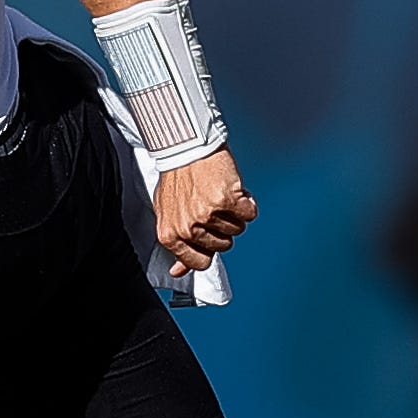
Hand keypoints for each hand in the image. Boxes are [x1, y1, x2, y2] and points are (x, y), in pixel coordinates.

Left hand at [153, 145, 256, 274]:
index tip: (207, 231)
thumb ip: (176, 243)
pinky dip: (246, 202)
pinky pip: (249, 214)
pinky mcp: (227, 201)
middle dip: (222, 227)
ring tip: (218, 193)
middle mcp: (188, 228)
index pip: (199, 263)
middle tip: (210, 204)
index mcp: (170, 235)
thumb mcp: (167, 214)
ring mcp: (207, 215)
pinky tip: (233, 190)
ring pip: (237, 230)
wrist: (185, 146)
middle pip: (223, 246)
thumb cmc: (177, 177)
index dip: (209, 247)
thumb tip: (179, 272)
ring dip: (234, 213)